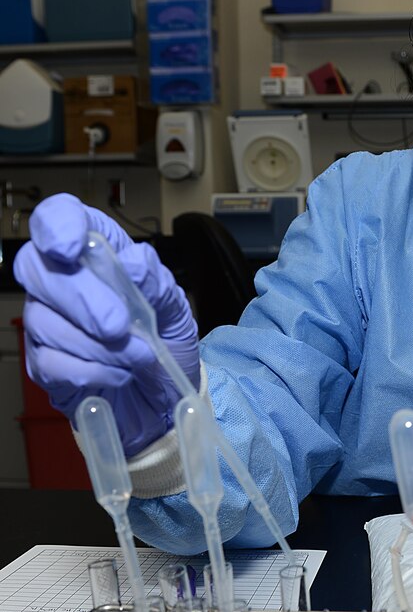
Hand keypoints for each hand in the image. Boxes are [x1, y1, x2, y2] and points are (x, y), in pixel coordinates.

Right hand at [13, 194, 198, 455]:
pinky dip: (92, 370)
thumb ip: (158, 282)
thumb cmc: (165, 339)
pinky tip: (121, 374)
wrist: (166, 394)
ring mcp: (47, 322)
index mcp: (96, 254)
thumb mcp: (176, 307)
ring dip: (98, 344)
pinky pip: (50, 362)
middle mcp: (61, 281)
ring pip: (44, 321)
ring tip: (139, 356)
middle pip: (37, 268)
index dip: (58, 225)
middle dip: (82, 298)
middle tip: (119, 326)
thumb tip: (133, 266)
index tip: (71, 249)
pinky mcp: (44, 364)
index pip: (58, 217)